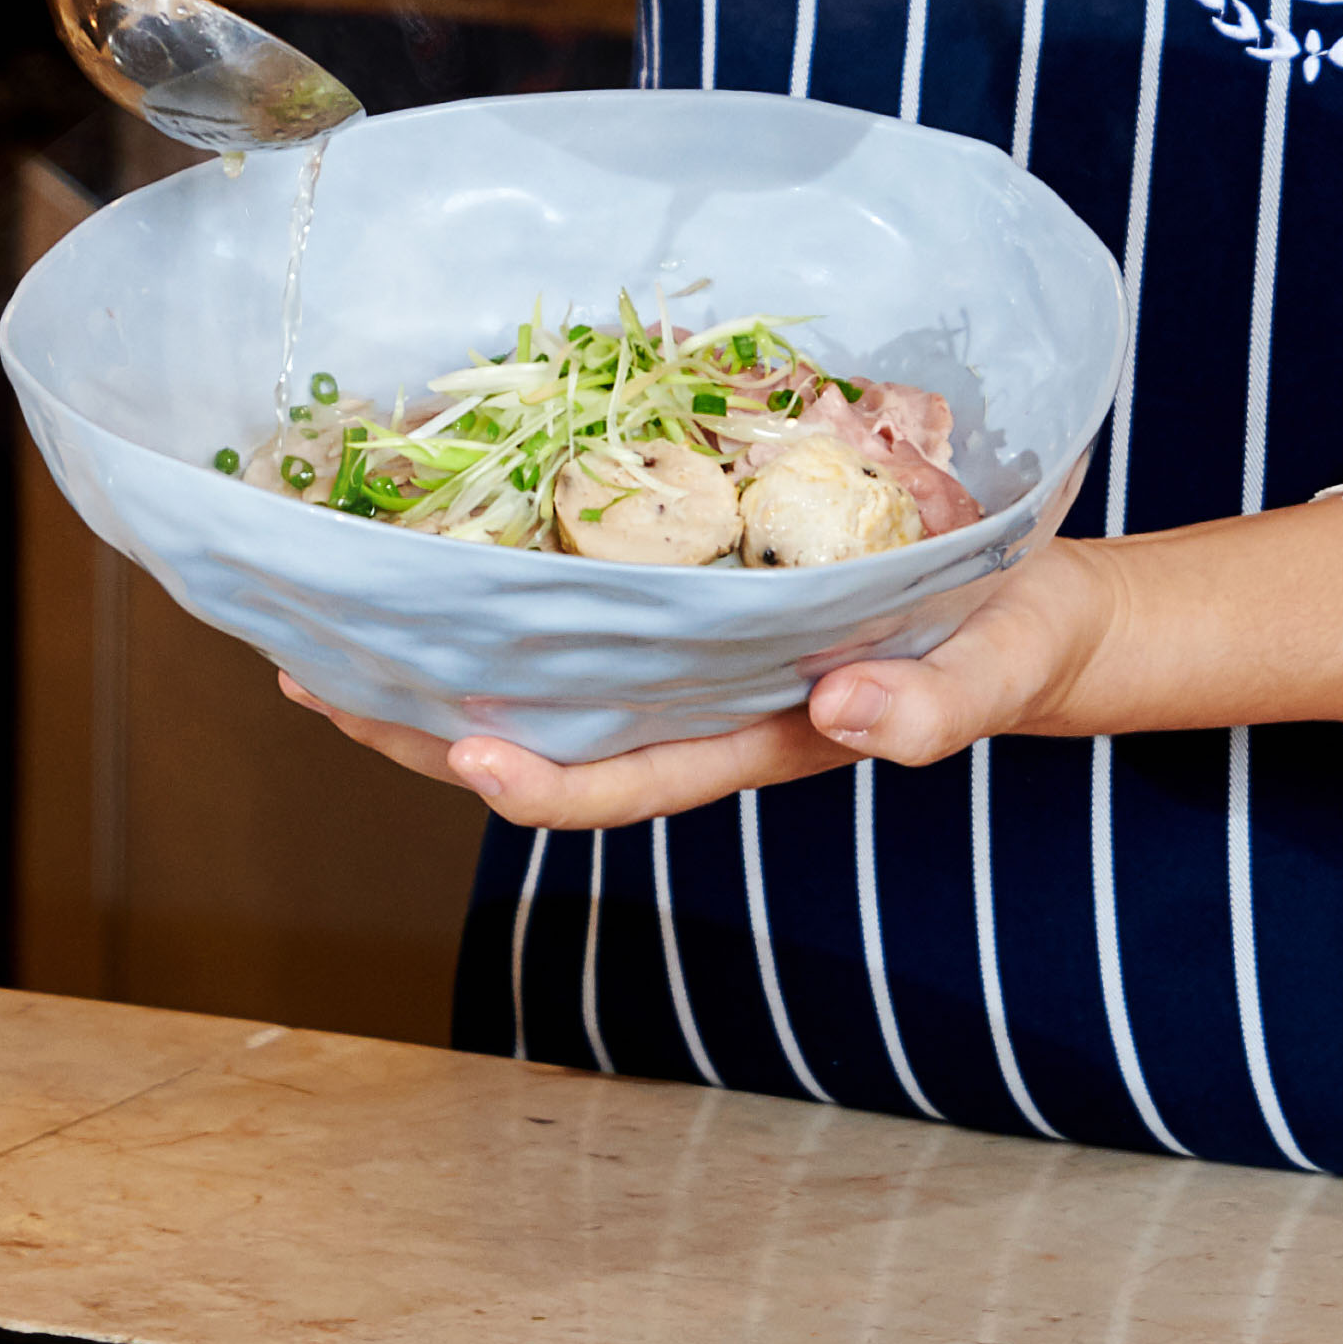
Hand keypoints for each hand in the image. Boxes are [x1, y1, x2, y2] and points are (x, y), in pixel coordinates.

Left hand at [275, 533, 1133, 834]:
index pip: (627, 781)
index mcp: (757, 739)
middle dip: (426, 731)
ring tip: (326, 636)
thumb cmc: (1010, 638)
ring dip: (432, 672)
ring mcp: (683, 659)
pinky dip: (498, 597)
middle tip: (317, 680)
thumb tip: (843, 717)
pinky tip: (433, 561)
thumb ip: (931, 706)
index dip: (543, 783)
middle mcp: (697, 706)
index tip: (467, 753)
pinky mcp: (687, 600)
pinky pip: (572, 611)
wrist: (1026, 604)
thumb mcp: (997, 667)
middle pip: (542, 744)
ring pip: (536, 686)